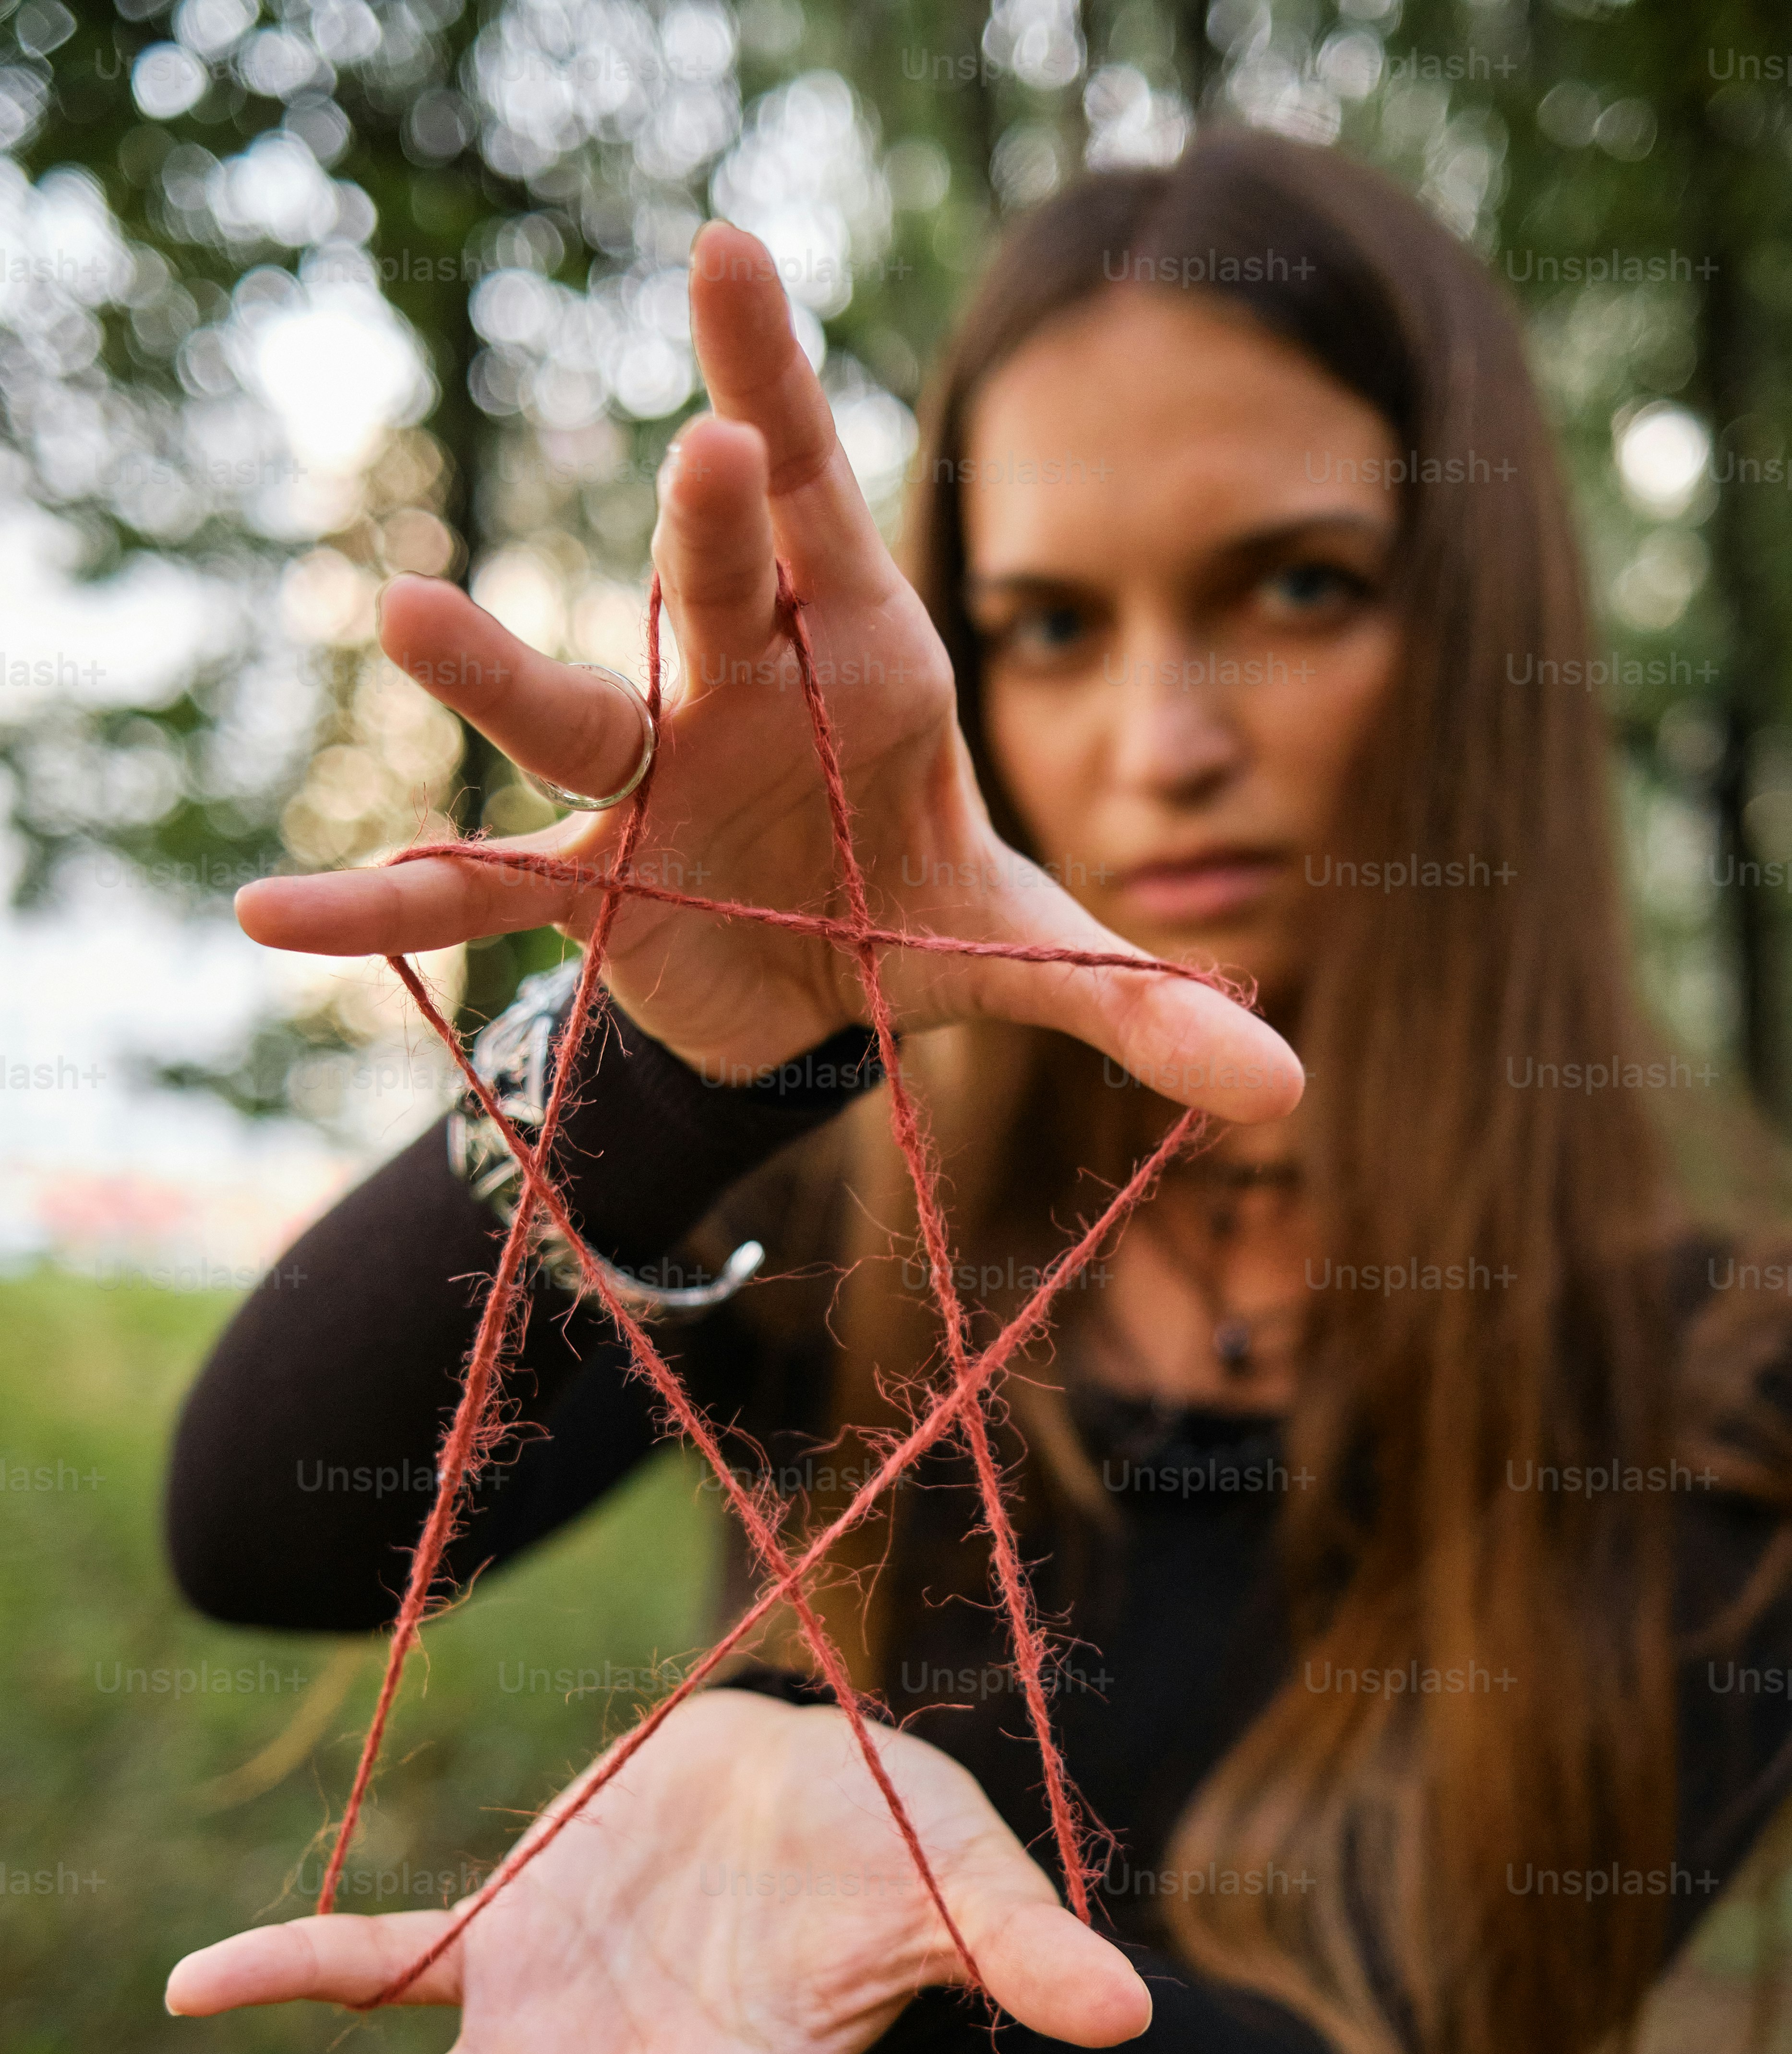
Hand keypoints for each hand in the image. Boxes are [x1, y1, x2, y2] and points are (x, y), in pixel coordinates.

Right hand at [235, 222, 1300, 1124]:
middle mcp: (743, 702)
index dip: (793, 398)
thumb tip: (1284, 1090)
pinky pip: (474, 888)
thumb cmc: (916, 912)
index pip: (836, 520)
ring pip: (572, 714)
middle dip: (717, 528)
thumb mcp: (1033, 957)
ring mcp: (650, 788)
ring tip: (406, 612)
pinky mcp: (588, 883)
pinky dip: (385, 902)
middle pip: (720, 592)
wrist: (819, 987)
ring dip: (498, 670)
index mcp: (863, 674)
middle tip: (716, 442)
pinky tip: (274, 917)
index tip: (731, 261)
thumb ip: (1144, 1004)